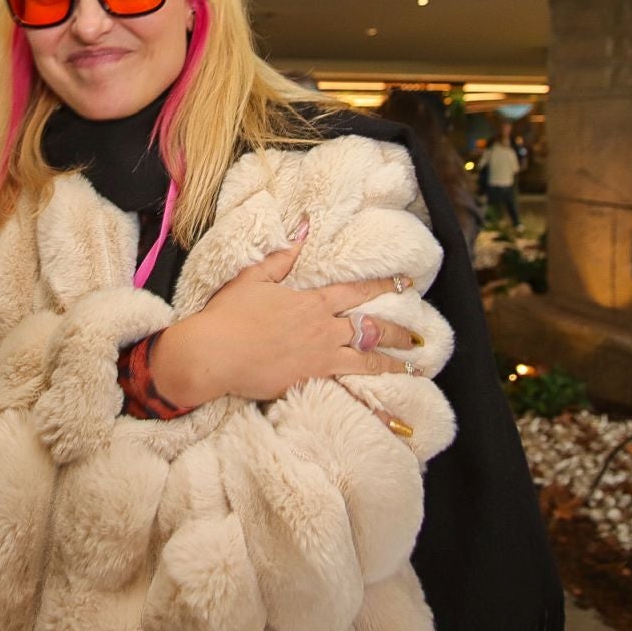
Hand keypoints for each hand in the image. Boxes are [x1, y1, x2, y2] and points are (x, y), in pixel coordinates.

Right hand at [150, 235, 421, 406]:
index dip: (383, 286)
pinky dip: (369, 394)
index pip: (357, 292)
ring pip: (365, 361)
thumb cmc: (230, 315)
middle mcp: (322, 330)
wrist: (214, 354)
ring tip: (412, 369)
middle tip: (418, 338)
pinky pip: (347, 387)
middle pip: (370, 330)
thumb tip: (304, 231)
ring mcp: (318, 359)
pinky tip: (384, 399)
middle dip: (398, 333)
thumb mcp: (254, 278)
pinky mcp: (308, 382)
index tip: (405, 284)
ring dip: (391, 364)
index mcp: (312, 303)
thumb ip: (283, 258)